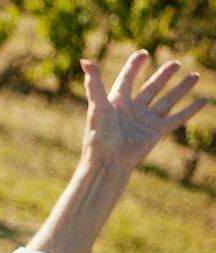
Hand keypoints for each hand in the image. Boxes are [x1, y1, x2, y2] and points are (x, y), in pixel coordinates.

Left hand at [81, 51, 207, 171]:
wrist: (108, 161)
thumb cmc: (99, 135)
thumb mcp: (97, 106)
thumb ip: (93, 84)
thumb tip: (85, 61)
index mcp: (117, 101)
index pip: (127, 79)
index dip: (134, 66)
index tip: (143, 54)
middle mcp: (133, 109)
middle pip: (151, 87)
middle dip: (163, 75)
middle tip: (175, 63)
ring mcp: (146, 120)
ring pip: (167, 100)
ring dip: (181, 88)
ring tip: (194, 76)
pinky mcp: (156, 131)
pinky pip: (177, 118)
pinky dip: (190, 109)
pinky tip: (203, 101)